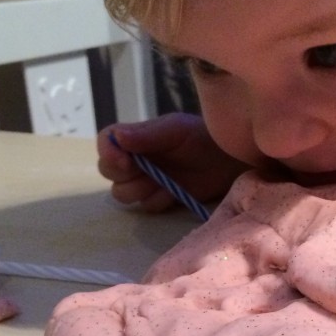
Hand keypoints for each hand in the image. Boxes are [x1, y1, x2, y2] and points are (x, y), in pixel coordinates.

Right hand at [98, 113, 248, 211]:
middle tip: (149, 172)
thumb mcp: (174, 130)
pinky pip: (146, 206)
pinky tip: (175, 191)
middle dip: (124, 175)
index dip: (108, 154)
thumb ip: (146, 135)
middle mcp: (135, 159)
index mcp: (135, 137)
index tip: (124, 161)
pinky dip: (159, 200)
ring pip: (124, 193)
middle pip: (109, 172)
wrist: (228, 159)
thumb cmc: (201, 136)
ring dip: (140, 190)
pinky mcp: (160, 198)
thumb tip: (117, 138)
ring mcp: (146, 180)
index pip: (106, 143)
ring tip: (164, 181)